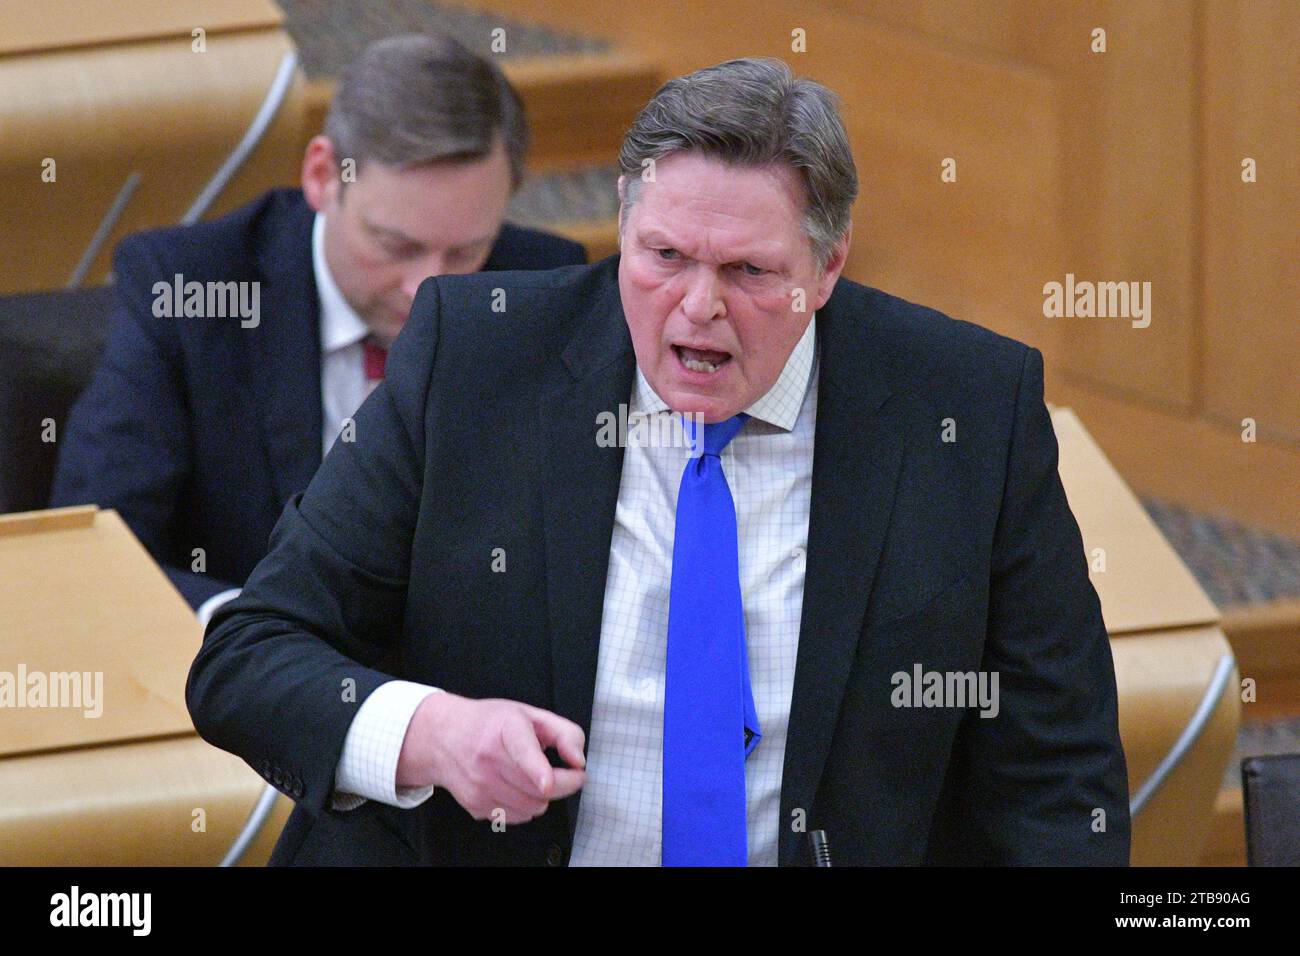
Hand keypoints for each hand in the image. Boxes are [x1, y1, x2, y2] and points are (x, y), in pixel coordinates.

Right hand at [397, 692, 585, 824]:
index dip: (538, 770)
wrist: (443, 738)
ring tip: (535, 777)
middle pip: (539, 788)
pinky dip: (525, 806)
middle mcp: (488, 758)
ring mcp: (479, 785)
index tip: (546, 782)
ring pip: (532, 807)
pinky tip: (516, 786)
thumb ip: (565, 733)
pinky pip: (517, 817)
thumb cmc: (490, 723)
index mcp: (505, 728)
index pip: (522, 752)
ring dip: (543, 796)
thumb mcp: (531, 714)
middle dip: (563, 784)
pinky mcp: (475, 805)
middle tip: (568, 773)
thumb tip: (578, 762)